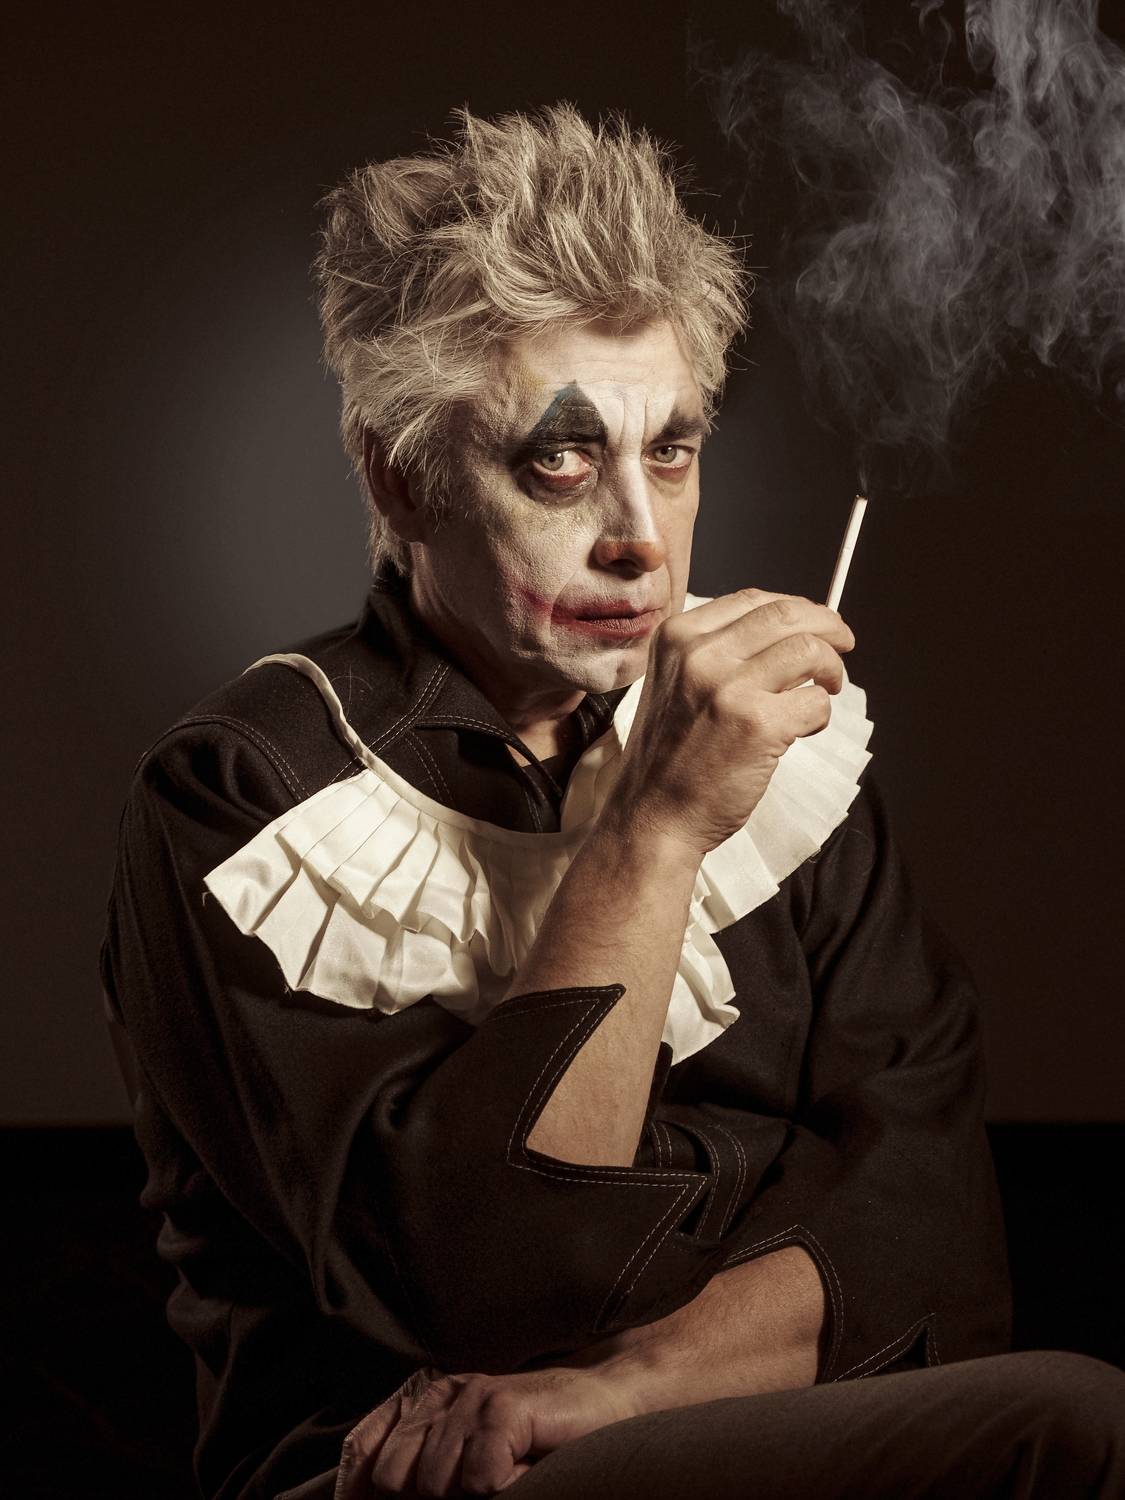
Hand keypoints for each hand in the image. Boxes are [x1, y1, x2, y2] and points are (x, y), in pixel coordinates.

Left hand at [334, 1363, 638, 1498]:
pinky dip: (506, 1486)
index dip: (374, 1495)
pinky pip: (478, 1478)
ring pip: (435, 1483)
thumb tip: (371, 1498)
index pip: (370, 1463)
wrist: (607, 1401)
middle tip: (484, 1482)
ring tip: (510, 1470)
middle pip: (398, 1481)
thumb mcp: (477, 1460)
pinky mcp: (502, 1406)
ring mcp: (471, 1397)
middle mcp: (442, 1397)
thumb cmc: (543, 1442)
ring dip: (475, 1494)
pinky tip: (528, 1466)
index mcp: (428, 1406)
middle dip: (437, 1497)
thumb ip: (428, 1469)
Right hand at [605, 589, 854, 857]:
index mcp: (677, 637)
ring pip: (809, 650)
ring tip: (828, 688)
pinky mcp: (759, 724)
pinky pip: (815, 701)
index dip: (794, 608)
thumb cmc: (667, 758)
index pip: (752, 600)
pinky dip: (821, 713)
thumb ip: (716, 654)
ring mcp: (730, 688)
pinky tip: (805, 728)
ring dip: (832, 669)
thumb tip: (785, 635)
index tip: (814, 622)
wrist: (652, 815)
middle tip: (843, 644)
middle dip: (827, 626)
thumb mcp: (673, 683)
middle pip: (786, 616)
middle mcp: (701, 654)